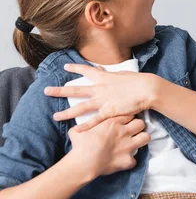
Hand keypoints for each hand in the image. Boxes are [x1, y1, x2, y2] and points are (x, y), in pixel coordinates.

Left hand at [44, 64, 158, 130]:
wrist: (146, 88)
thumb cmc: (137, 80)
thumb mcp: (121, 73)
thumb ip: (109, 73)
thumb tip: (101, 68)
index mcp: (103, 77)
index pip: (86, 71)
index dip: (75, 69)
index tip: (65, 67)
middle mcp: (100, 88)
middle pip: (76, 90)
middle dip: (60, 91)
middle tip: (47, 91)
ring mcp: (103, 100)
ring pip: (81, 107)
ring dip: (67, 112)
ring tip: (55, 116)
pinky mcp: (109, 111)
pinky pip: (95, 120)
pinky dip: (85, 126)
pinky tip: (76, 131)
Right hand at [68, 115, 149, 178]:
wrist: (84, 162)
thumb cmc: (80, 145)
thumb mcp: (78, 130)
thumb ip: (82, 126)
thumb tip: (76, 126)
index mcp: (113, 122)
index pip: (130, 114)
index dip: (128, 118)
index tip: (125, 121)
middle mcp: (124, 131)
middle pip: (141, 123)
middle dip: (138, 127)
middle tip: (132, 131)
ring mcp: (128, 145)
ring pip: (146, 138)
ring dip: (141, 140)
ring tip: (135, 143)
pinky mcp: (127, 160)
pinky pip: (135, 160)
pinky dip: (130, 161)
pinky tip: (124, 161)